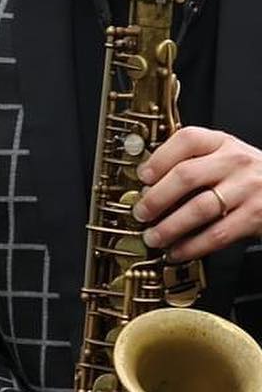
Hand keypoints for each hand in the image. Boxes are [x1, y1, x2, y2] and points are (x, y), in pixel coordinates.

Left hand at [133, 126, 261, 261]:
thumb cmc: (249, 174)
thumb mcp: (225, 155)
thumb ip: (195, 161)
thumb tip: (150, 182)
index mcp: (221, 142)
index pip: (186, 140)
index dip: (159, 159)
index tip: (142, 177)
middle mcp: (234, 162)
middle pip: (186, 176)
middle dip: (156, 198)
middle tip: (140, 212)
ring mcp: (247, 189)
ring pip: (199, 208)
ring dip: (170, 227)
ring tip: (154, 236)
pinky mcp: (254, 217)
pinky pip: (217, 234)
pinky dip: (192, 246)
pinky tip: (178, 251)